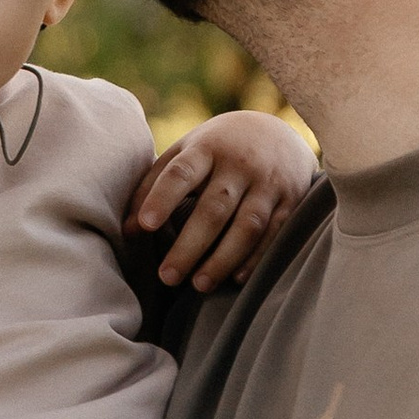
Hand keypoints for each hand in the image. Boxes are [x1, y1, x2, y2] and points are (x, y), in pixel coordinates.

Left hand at [128, 110, 318, 291]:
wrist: (278, 132)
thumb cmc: (216, 150)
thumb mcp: (184, 154)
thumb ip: (153, 187)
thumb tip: (128, 231)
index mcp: (206, 149)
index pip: (181, 173)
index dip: (162, 198)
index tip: (146, 225)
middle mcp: (239, 163)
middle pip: (213, 209)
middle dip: (189, 246)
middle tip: (167, 277)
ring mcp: (267, 182)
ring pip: (247, 225)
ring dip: (222, 259)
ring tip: (199, 286)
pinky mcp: (291, 199)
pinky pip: (274, 233)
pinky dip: (256, 258)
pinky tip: (237, 279)